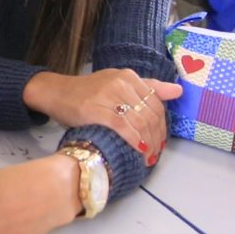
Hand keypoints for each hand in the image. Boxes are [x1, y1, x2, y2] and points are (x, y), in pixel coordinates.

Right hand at [26, 69, 181, 163]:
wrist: (56, 93)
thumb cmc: (87, 92)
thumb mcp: (117, 84)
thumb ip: (147, 87)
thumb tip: (178, 91)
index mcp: (128, 76)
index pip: (156, 103)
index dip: (162, 126)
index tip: (160, 141)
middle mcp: (120, 82)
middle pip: (150, 114)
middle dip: (157, 138)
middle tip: (155, 153)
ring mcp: (107, 95)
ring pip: (140, 122)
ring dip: (148, 143)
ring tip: (147, 157)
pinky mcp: (95, 109)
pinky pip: (122, 126)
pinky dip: (134, 140)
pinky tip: (137, 150)